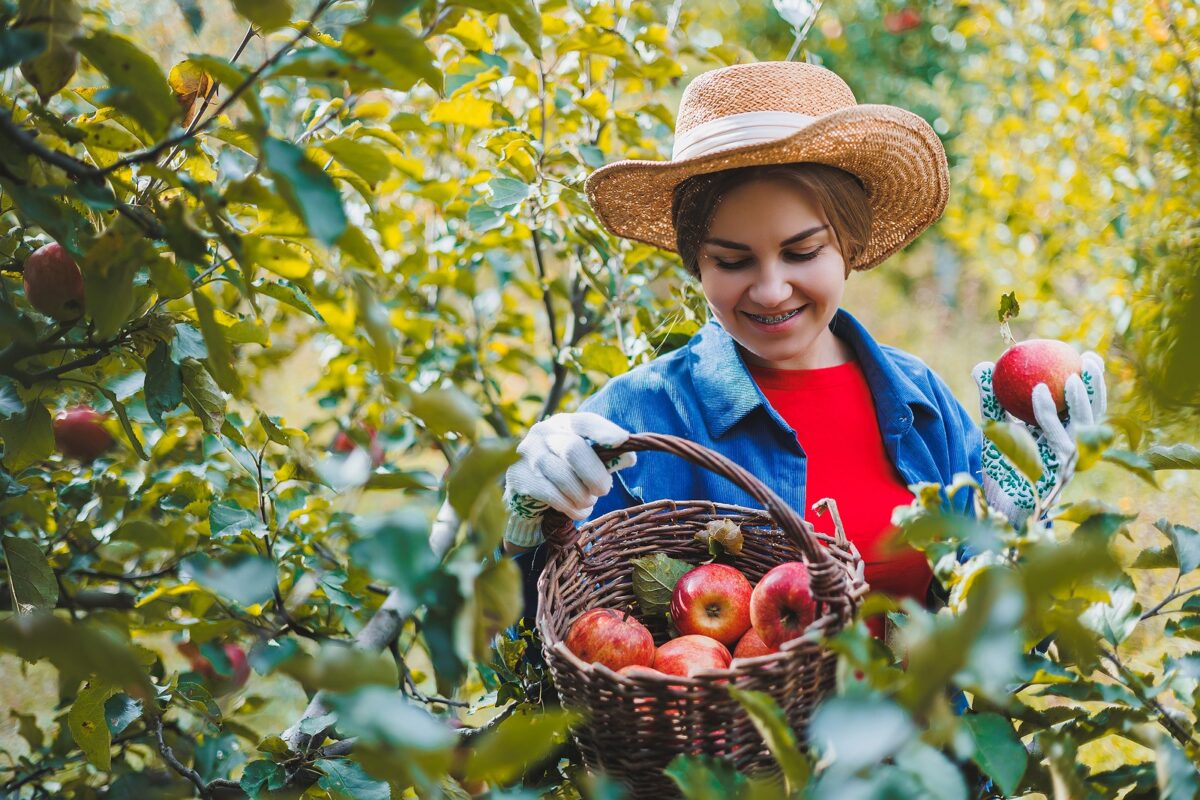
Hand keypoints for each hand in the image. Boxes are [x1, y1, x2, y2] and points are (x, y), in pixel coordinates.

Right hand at [503, 412, 635, 546]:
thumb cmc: (566, 469)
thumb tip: (629, 456)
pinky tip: (579, 511)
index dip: (603, 430)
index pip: (584, 422)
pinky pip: (552, 495)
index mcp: (564, 423)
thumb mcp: (587, 459)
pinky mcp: (519, 477)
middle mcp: (543, 433)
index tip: (622, 440)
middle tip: (604, 490)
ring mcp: (528, 454)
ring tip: (588, 501)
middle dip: (595, 476)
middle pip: (573, 449)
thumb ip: (608, 457)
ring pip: (563, 477)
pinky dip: (571, 508)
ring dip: (583, 496)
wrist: (528, 489)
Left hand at [971, 351, 1106, 525]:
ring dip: (1079, 398)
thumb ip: (992, 397)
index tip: (1086, 356)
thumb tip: (983, 366)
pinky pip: (1056, 436)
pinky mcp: (1059, 471)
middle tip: (1088, 360)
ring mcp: (1069, 461)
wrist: (994, 501)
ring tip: (1070, 375)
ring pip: (1082, 425)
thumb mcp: (995, 425)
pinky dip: (1047, 412)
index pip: (1085, 406)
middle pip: (1094, 414)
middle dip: (1097, 386)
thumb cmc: (999, 464)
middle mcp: (1073, 448)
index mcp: (1066, 435)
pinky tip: (1039, 391)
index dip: (1092, 383)